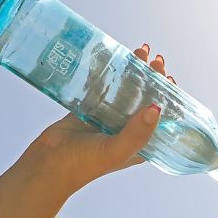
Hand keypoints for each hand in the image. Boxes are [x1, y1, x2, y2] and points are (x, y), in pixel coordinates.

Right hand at [20, 43, 178, 193]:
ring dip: (133, 72)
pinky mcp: (89, 109)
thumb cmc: (83, 165)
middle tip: (156, 60)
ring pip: (125, 90)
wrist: (47, 164)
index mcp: (139, 143)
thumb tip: (157, 109)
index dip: (168, 98)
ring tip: (140, 52)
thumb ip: (137, 133)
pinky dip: (108, 73)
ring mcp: (108, 118)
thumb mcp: (116, 151)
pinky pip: (102, 87)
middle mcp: (126, 130)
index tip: (170, 78)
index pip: (160, 118)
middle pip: (144, 99)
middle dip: (152, 79)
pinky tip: (113, 57)